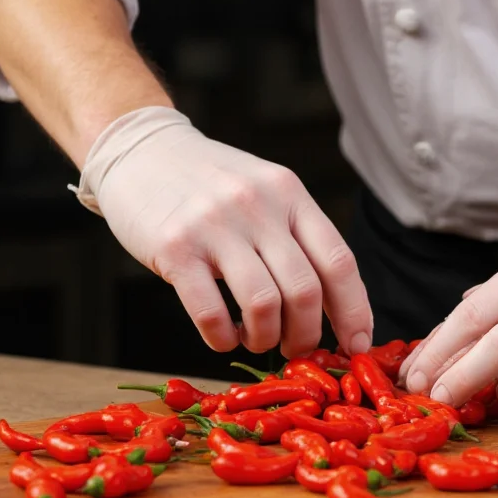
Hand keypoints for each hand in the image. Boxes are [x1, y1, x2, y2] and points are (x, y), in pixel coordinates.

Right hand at [74, 106, 372, 357]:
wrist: (140, 149)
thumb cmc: (210, 183)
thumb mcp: (265, 192)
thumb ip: (296, 236)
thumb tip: (335, 307)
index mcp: (290, 194)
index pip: (339, 262)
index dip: (355, 312)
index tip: (356, 346)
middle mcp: (259, 207)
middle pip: (305, 291)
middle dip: (306, 335)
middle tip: (295, 348)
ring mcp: (216, 225)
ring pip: (264, 306)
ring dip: (265, 339)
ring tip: (256, 339)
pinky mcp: (176, 247)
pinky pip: (211, 313)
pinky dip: (222, 339)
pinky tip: (223, 335)